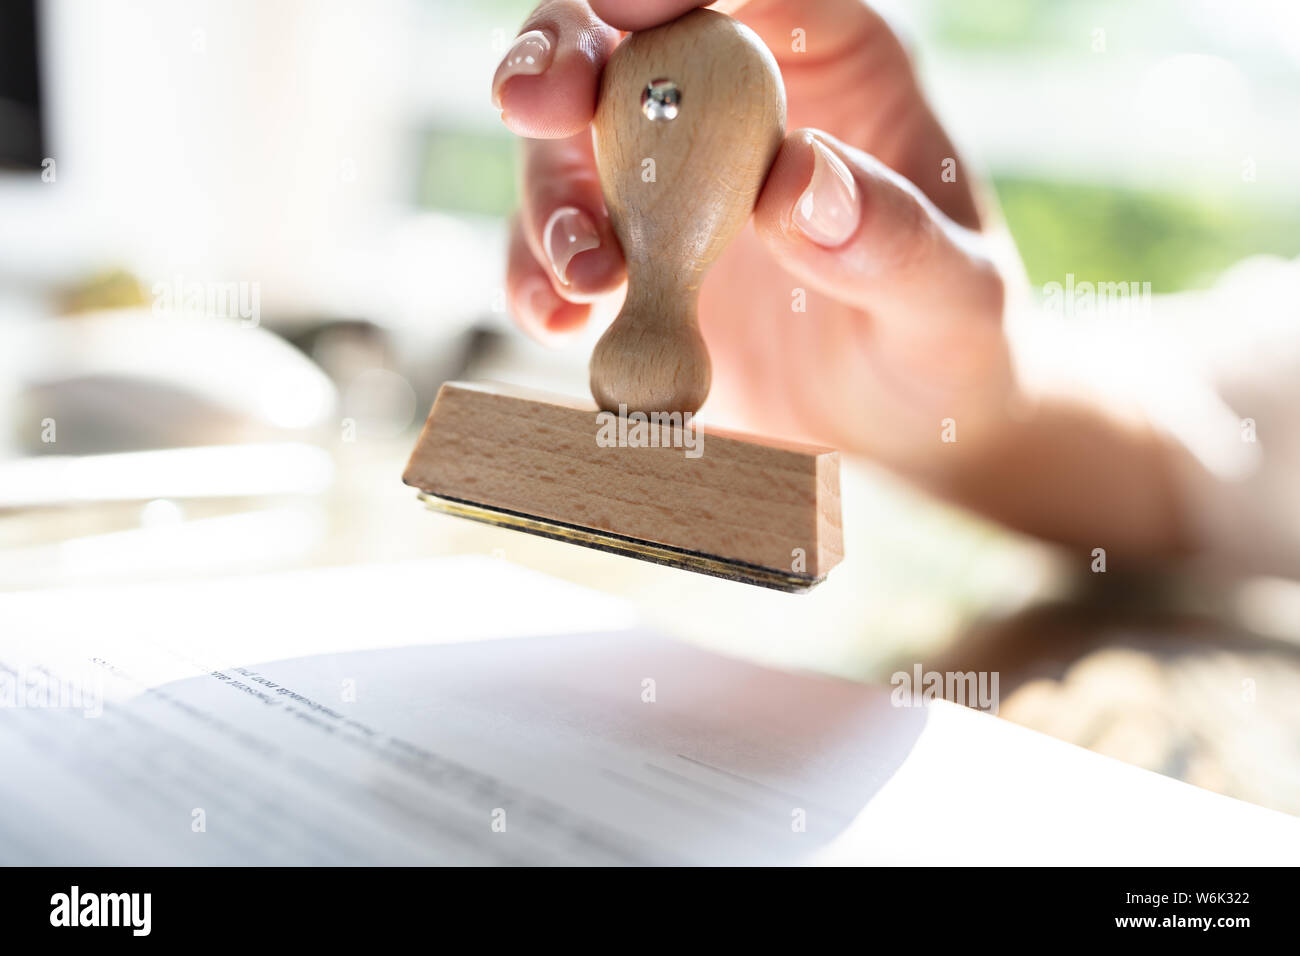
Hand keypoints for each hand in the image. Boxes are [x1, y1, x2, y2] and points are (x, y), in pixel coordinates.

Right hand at [494, 0, 1020, 474]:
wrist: (899, 428)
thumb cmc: (951, 344)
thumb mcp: (955, 300)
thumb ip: (895, 240)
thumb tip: (800, 180)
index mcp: (833, 61)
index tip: (626, 9)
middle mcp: (738, 103)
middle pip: (625, 41)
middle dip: (564, 55)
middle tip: (535, 105)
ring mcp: (672, 180)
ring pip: (567, 143)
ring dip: (551, 197)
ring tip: (589, 276)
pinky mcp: (630, 256)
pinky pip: (555, 247)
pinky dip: (537, 278)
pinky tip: (561, 322)